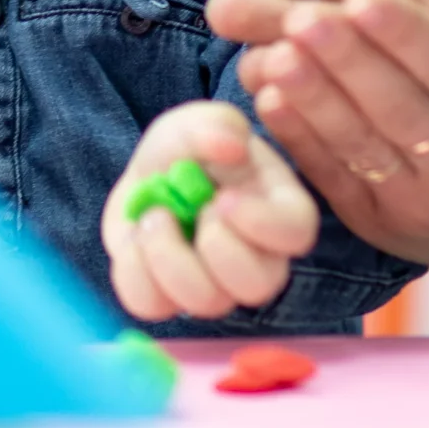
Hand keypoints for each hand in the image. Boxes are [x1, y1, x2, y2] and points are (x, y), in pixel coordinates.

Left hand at [102, 102, 317, 322]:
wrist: (155, 170)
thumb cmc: (194, 146)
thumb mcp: (202, 121)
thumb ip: (216, 124)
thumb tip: (230, 148)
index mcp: (279, 210)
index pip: (295, 232)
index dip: (263, 223)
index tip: (225, 198)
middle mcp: (257, 257)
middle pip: (258, 285)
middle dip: (219, 248)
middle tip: (196, 209)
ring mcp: (215, 284)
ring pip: (208, 303)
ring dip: (172, 259)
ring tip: (155, 217)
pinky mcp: (168, 295)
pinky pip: (154, 305)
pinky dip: (135, 271)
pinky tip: (133, 236)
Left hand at [234, 0, 428, 263]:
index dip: (410, 37)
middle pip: (400, 110)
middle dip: (349, 60)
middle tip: (301, 13)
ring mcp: (421, 208)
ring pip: (360, 144)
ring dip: (313, 96)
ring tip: (274, 45)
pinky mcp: (379, 225)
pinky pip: (332, 177)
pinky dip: (297, 136)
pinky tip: (266, 91)